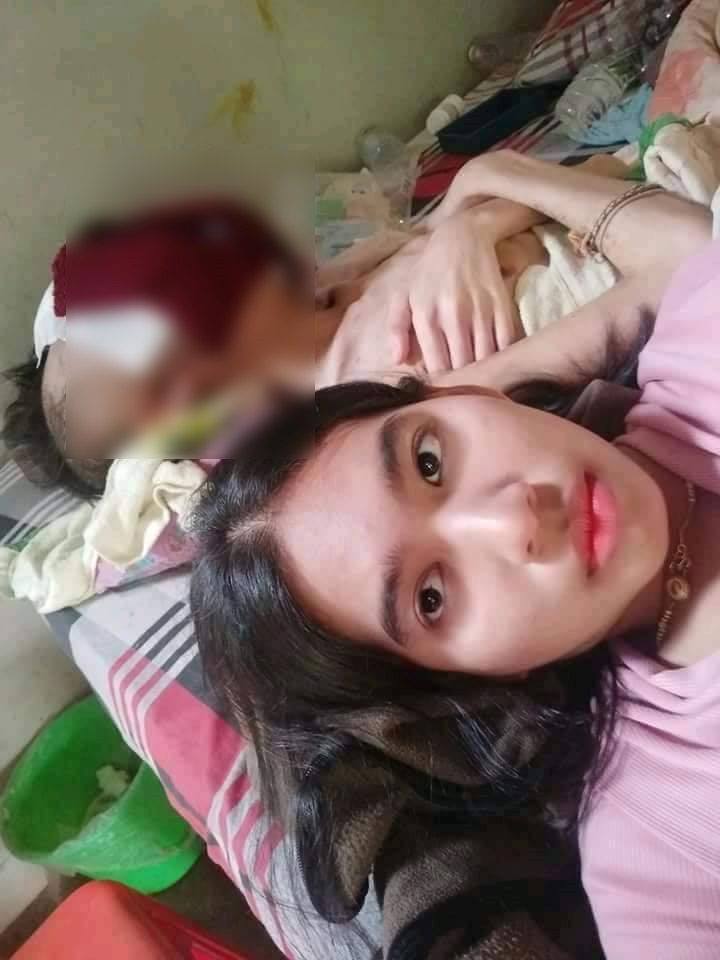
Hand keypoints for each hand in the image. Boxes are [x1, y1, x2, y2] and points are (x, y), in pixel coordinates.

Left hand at [392, 211, 520, 372]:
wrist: (462, 238)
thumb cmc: (428, 272)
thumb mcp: (403, 296)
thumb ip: (397, 329)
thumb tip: (399, 360)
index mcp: (426, 316)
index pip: (437, 366)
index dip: (441, 381)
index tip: (444, 382)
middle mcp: (453, 315)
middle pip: (461, 366)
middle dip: (462, 379)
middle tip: (462, 383)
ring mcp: (480, 311)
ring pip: (484, 359)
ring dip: (482, 372)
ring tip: (478, 375)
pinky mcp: (502, 307)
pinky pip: (505, 344)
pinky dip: (502, 358)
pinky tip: (495, 361)